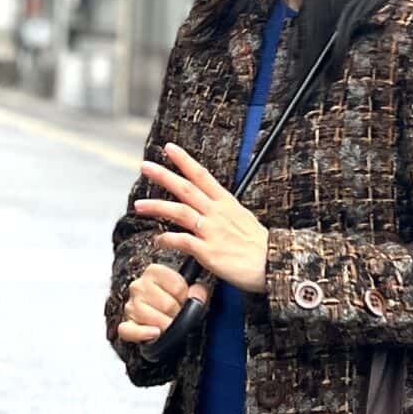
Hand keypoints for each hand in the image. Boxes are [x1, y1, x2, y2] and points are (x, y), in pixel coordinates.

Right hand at [117, 258, 209, 342]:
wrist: (167, 319)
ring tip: (168, 323)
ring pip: (152, 318)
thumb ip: (198, 290)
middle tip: (177, 314)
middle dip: (176, 313)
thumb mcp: (192, 292)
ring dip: (165, 325)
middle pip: (167, 304)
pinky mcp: (126, 325)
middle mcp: (138, 286)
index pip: (177, 287)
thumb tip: (197, 293)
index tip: (184, 300)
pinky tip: (154, 333)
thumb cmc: (177, 304)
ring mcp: (131, 305)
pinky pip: (129, 331)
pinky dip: (142, 333)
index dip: (185, 297)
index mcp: (153, 271)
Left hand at [134, 142, 269, 294]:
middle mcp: (217, 213)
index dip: (184, 160)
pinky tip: (158, 240)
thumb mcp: (244, 220)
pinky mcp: (208, 251)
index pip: (202, 175)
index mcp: (226, 203)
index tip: (169, 148)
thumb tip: (213, 212)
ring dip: (156, 207)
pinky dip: (167, 240)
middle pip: (186, 188)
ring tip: (138, 206)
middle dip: (164, 175)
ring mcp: (212, 231)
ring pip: (179, 212)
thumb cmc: (261, 247)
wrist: (274, 265)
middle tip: (145, 166)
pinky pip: (182, 241)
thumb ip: (226, 214)